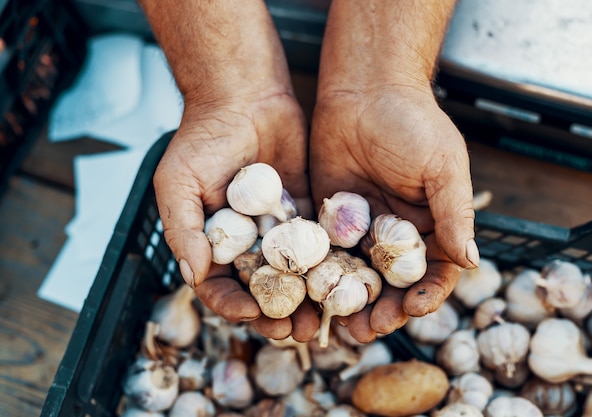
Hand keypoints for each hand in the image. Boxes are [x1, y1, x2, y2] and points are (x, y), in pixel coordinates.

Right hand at [154, 92, 318, 340]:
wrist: (243, 96)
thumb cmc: (202, 139)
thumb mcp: (178, 182)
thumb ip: (183, 230)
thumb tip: (192, 276)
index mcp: (212, 243)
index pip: (220, 286)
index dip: (233, 305)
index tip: (252, 314)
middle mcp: (247, 243)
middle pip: (263, 289)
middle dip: (278, 313)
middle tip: (296, 331)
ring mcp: (278, 230)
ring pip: (294, 275)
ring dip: (308, 299)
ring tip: (323, 318)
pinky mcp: (305, 212)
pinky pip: (318, 243)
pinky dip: (329, 265)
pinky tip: (343, 280)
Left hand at [310, 85, 476, 342]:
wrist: (364, 89)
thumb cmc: (412, 122)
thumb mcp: (442, 166)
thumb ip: (454, 213)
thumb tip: (472, 262)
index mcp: (430, 225)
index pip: (434, 271)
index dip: (427, 294)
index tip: (415, 309)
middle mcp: (396, 233)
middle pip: (392, 284)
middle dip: (384, 309)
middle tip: (369, 329)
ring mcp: (361, 229)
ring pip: (358, 276)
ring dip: (351, 302)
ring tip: (341, 326)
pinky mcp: (329, 219)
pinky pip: (326, 253)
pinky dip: (322, 276)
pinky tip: (312, 294)